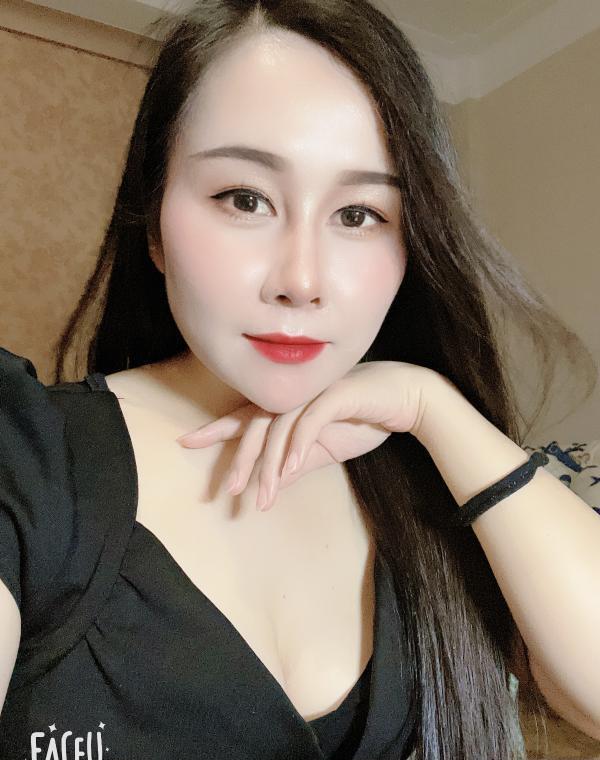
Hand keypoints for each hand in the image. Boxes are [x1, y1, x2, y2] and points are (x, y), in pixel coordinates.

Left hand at [176, 361, 437, 511]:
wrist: (406, 399)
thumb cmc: (364, 419)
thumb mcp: (324, 451)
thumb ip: (295, 465)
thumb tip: (269, 486)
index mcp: (288, 404)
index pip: (245, 418)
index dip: (216, 429)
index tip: (187, 442)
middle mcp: (294, 394)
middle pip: (255, 425)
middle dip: (241, 459)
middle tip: (228, 490)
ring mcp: (313, 391)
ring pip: (279, 428)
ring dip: (270, 465)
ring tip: (262, 497)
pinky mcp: (335, 393)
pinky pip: (309, 422)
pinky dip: (298, 447)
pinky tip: (291, 472)